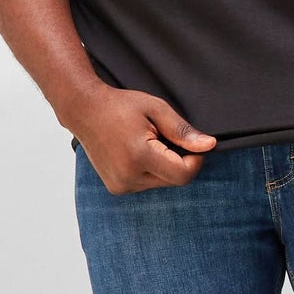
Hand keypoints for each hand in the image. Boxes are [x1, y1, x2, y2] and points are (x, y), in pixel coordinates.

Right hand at [69, 84, 216, 191]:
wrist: (84, 110)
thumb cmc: (120, 105)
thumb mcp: (156, 109)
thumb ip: (183, 131)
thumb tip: (209, 146)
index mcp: (139, 156)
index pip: (183, 175)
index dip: (195, 160)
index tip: (191, 144)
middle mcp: (128, 176)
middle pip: (174, 180)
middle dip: (178, 161)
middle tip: (163, 137)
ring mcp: (120, 185)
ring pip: (161, 184)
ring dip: (163, 167)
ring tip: (147, 143)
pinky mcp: (117, 188)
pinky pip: (147, 184)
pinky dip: (150, 171)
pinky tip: (137, 153)